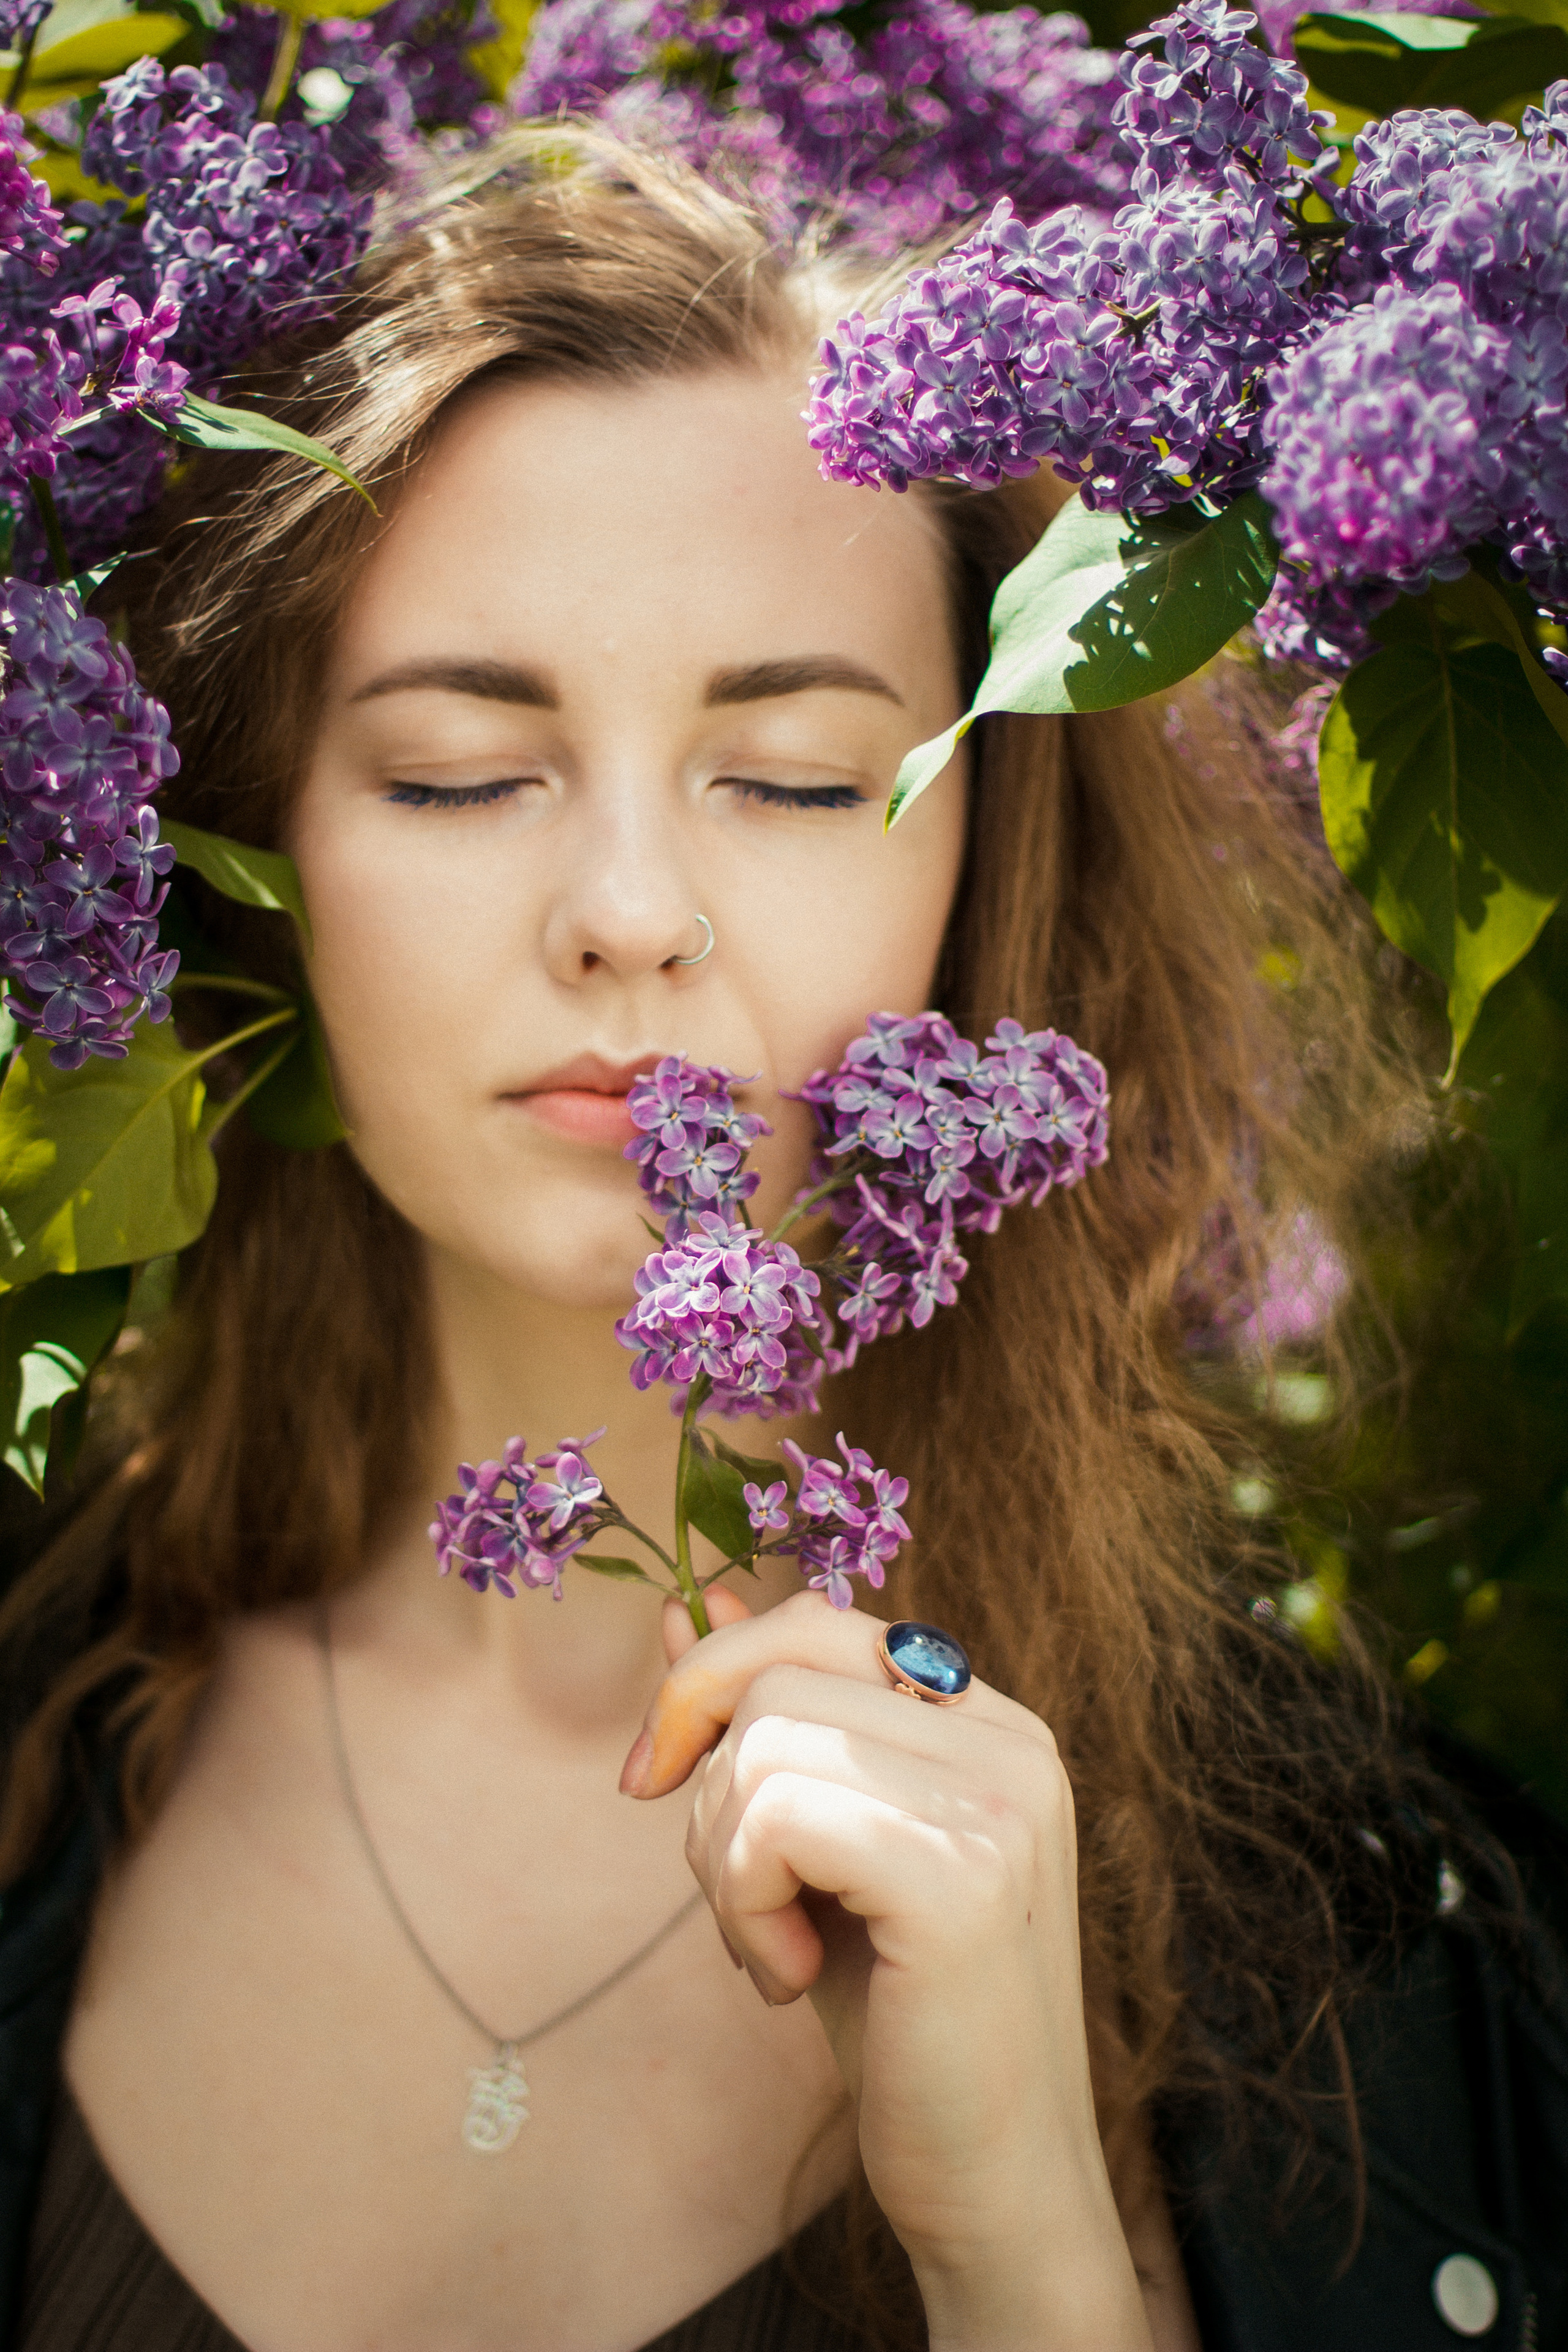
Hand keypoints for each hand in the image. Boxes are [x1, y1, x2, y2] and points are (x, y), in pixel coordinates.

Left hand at [619, 1587, 1159, 2351]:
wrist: (991, 2180)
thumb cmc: (899, 2018)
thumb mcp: (817, 1849)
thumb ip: (767, 1722)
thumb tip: (686, 1606)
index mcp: (990, 1721)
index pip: (819, 1621)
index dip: (713, 1681)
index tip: (654, 1779)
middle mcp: (1011, 1739)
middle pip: (777, 1669)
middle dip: (708, 1780)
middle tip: (737, 1899)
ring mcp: (998, 1801)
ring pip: (764, 1742)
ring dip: (724, 1862)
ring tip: (777, 1949)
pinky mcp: (963, 1876)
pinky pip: (777, 1816)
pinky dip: (743, 1903)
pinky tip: (788, 1977)